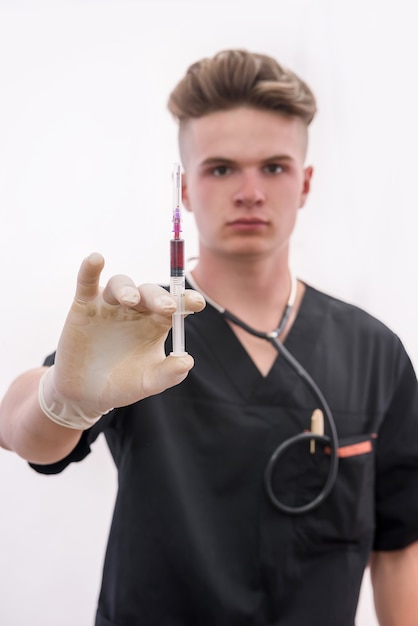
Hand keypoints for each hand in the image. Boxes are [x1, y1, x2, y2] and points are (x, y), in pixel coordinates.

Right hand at [41, 253, 204, 425]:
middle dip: (160, 297)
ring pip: (120, 284)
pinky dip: (90, 269)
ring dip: (127, 288)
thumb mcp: (148, 383)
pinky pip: (87, 282)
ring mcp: (110, 305)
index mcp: (156, 322)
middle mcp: (136, 309)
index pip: (176, 304)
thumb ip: (169, 374)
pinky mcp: (85, 305)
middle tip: (167, 307)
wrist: (85, 394)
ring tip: (130, 300)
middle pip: (150, 292)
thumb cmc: (122, 384)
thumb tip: (187, 361)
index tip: (197, 303)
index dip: (187, 299)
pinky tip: (96, 259)